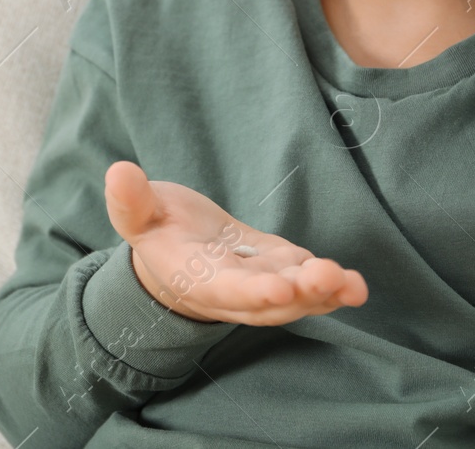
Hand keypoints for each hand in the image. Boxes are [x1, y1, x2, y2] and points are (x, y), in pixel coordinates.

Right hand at [102, 160, 368, 326]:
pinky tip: (356, 285)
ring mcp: (262, 284)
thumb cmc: (158, 229)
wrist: (178, 250)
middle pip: (268, 302)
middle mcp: (233, 291)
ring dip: (323, 293)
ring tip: (351, 285)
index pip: (226, 290)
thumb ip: (131, 201)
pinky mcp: (282, 269)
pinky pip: (307, 283)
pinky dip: (332, 287)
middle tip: (328, 278)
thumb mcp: (139, 213)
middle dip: (299, 294)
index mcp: (196, 278)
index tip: (278, 289)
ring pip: (294, 298)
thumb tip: (118, 172)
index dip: (252, 292)